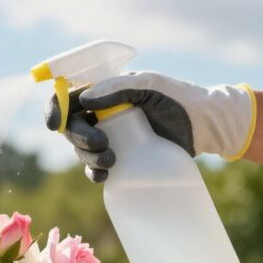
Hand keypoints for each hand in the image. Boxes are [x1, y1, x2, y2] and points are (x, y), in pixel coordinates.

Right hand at [45, 72, 254, 181]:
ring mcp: (112, 137)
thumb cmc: (179, 98)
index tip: (55, 124)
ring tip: (111, 161)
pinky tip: (104, 177)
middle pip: (72, 127)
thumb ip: (118, 87)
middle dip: (79, 138)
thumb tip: (85, 100)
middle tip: (101, 145)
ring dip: (88, 157)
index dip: (55, 109)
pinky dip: (94, 173)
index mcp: (105, 91)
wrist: (207, 125)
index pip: (68, 97)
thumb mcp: (151, 85)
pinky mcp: (123, 159)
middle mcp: (103, 113)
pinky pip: (97, 168)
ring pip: (83, 149)